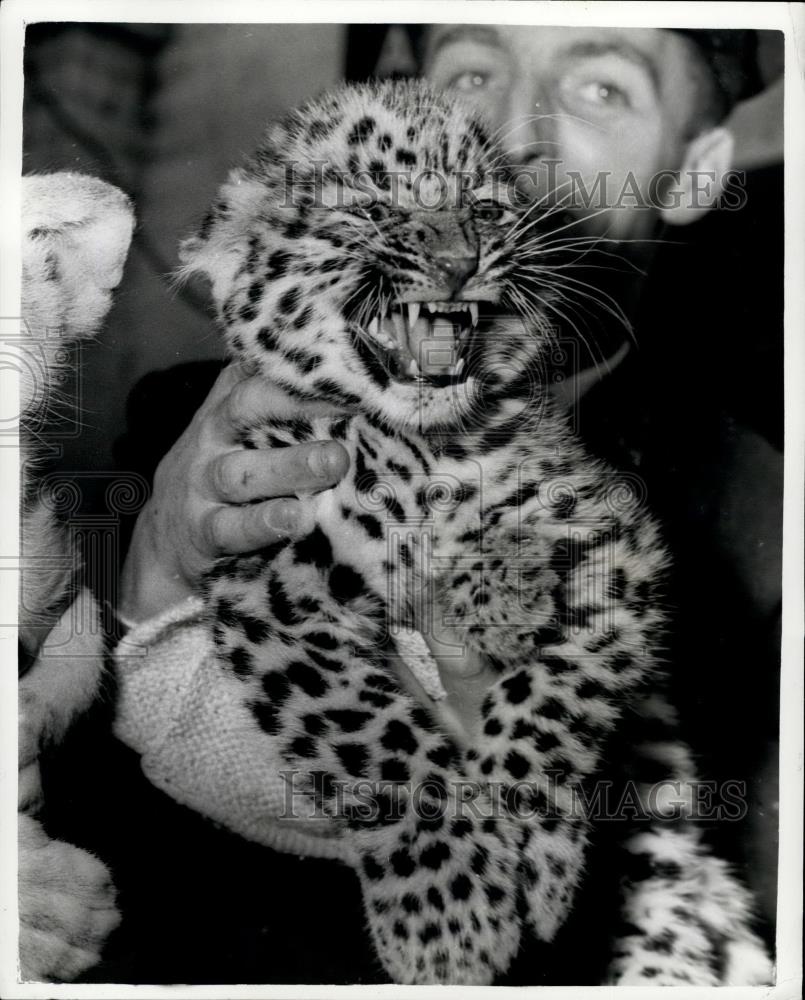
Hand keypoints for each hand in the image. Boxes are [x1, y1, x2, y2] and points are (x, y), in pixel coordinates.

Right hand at [119, 363, 349, 621]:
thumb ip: (267, 399)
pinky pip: (232, 527)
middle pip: (246, 411)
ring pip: (242, 473)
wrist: (161, 540)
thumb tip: (332, 371)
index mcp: (224, 410)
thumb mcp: (231, 430)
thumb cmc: (217, 472)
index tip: (347, 367)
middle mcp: (211, 441)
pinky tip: (295, 518)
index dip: (298, 369)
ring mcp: (203, 487)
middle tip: (350, 408)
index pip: (256, 375)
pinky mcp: (203, 533)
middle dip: (295, 405)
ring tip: (333, 462)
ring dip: (290, 467)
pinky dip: (264, 523)